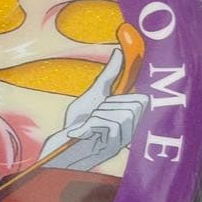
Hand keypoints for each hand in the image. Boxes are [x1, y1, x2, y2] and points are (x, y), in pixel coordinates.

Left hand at [42, 48, 147, 171]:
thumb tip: (120, 52)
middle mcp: (130, 132)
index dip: (125, 94)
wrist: (59, 147)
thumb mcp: (94, 94)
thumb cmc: (77, 123)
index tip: (106, 98)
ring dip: (100, 114)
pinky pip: (109, 124)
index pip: (143, 100)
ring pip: (123, 114)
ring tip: (88, 124)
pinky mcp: (111, 150)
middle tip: (94, 115)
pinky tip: (81, 132)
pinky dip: (92, 123)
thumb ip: (109, 75)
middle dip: (110, 104)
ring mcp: (122, 142)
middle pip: (135, 105)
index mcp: (129, 119)